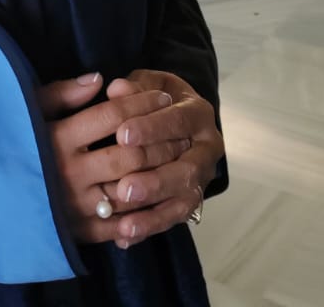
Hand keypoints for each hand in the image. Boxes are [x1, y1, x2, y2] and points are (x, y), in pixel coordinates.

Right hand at [39, 73, 193, 244]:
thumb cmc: (13, 145)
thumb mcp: (29, 112)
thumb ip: (62, 94)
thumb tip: (98, 78)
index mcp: (57, 140)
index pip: (112, 117)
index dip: (141, 102)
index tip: (163, 95)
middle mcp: (69, 174)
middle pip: (130, 155)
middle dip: (161, 139)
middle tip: (180, 128)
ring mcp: (76, 207)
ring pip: (133, 189)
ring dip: (161, 172)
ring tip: (177, 156)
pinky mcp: (80, 233)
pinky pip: (123, 223)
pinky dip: (146, 209)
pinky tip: (160, 192)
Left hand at [101, 69, 224, 249]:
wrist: (178, 117)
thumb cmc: (157, 98)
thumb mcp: (148, 85)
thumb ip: (134, 87)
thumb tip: (116, 88)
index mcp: (198, 113)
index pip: (179, 120)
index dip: (152, 128)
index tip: (121, 135)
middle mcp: (207, 148)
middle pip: (187, 168)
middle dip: (155, 180)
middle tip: (123, 187)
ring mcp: (202, 178)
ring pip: (183, 200)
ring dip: (154, 213)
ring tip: (124, 223)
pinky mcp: (191, 201)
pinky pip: (173, 219)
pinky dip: (149, 229)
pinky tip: (124, 237)